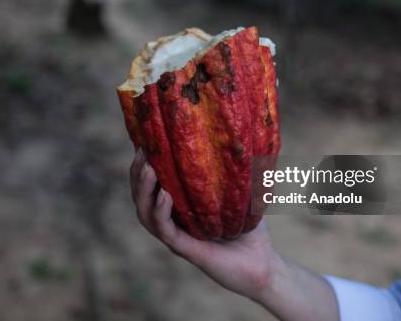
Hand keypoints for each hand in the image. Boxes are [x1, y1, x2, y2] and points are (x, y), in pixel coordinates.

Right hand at [129, 148, 278, 299]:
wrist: (264, 264)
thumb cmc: (251, 229)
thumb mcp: (240, 193)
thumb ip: (231, 170)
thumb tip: (234, 137)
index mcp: (179, 209)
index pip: (152, 185)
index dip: (143, 165)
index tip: (144, 141)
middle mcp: (173, 222)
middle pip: (142, 198)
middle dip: (137, 174)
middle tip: (142, 151)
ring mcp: (176, 237)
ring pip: (146, 214)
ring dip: (143, 191)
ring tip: (148, 169)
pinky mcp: (185, 250)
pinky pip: (166, 230)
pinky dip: (161, 212)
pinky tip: (165, 194)